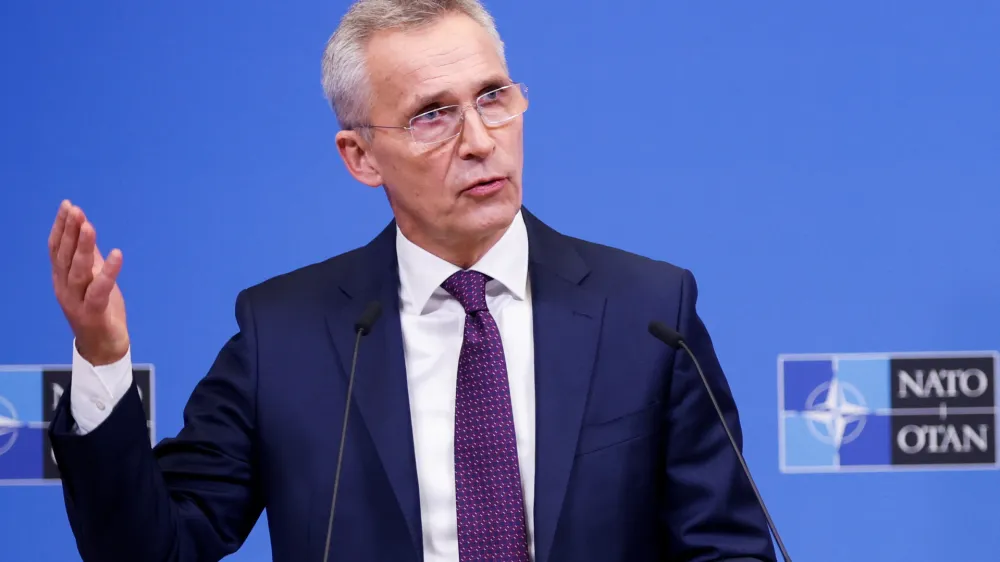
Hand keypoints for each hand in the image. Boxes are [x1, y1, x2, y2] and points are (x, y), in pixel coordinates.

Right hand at [49, 200, 129, 365]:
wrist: (104, 348)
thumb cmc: (100, 311)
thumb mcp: (93, 279)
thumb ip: (89, 257)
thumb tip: (87, 230)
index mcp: (62, 279)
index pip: (57, 249)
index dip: (61, 227)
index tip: (68, 205)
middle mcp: (65, 289)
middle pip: (64, 257)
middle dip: (69, 232)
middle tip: (76, 210)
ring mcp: (77, 302)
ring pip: (78, 272)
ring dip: (82, 248)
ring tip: (90, 227)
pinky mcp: (93, 314)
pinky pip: (99, 291)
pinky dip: (108, 272)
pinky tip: (116, 255)